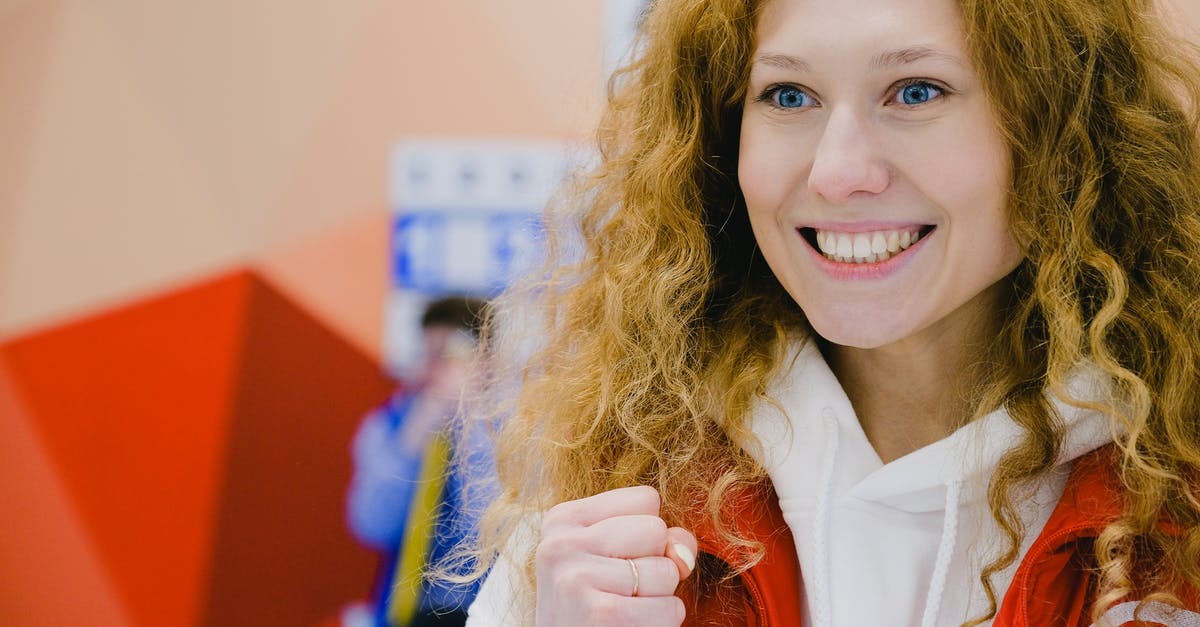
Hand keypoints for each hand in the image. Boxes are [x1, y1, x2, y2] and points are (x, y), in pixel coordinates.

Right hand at [535, 486, 697, 625]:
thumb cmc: (597, 606)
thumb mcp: (618, 559)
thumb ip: (659, 540)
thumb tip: (681, 555)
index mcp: (562, 520)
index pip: (645, 499)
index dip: (646, 536)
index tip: (614, 563)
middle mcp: (560, 544)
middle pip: (656, 530)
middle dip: (654, 564)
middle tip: (620, 591)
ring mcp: (576, 578)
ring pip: (667, 571)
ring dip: (659, 598)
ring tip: (623, 610)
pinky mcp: (601, 615)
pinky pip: (669, 608)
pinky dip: (662, 623)